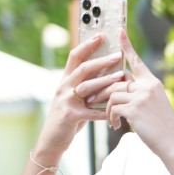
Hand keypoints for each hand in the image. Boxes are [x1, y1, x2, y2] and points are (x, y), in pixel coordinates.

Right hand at [33, 35, 122, 160]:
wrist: (53, 139)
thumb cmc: (70, 117)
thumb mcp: (77, 98)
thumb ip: (88, 85)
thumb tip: (109, 72)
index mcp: (66, 80)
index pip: (75, 56)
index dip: (87, 45)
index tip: (102, 35)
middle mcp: (64, 87)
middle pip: (82, 69)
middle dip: (100, 61)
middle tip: (117, 55)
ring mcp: (65, 101)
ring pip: (86, 87)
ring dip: (104, 82)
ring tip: (120, 77)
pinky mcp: (69, 116)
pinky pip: (90, 112)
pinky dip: (104, 111)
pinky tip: (116, 110)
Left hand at [103, 30, 173, 153]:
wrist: (172, 143)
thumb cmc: (163, 127)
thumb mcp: (155, 105)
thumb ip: (140, 93)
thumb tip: (122, 86)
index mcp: (153, 83)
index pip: (137, 61)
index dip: (127, 47)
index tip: (119, 33)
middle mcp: (147, 86)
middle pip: (116, 81)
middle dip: (101, 90)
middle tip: (92, 99)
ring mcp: (141, 97)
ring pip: (111, 94)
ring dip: (106, 108)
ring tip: (110, 119)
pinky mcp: (134, 109)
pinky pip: (113, 108)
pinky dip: (111, 117)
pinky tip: (116, 125)